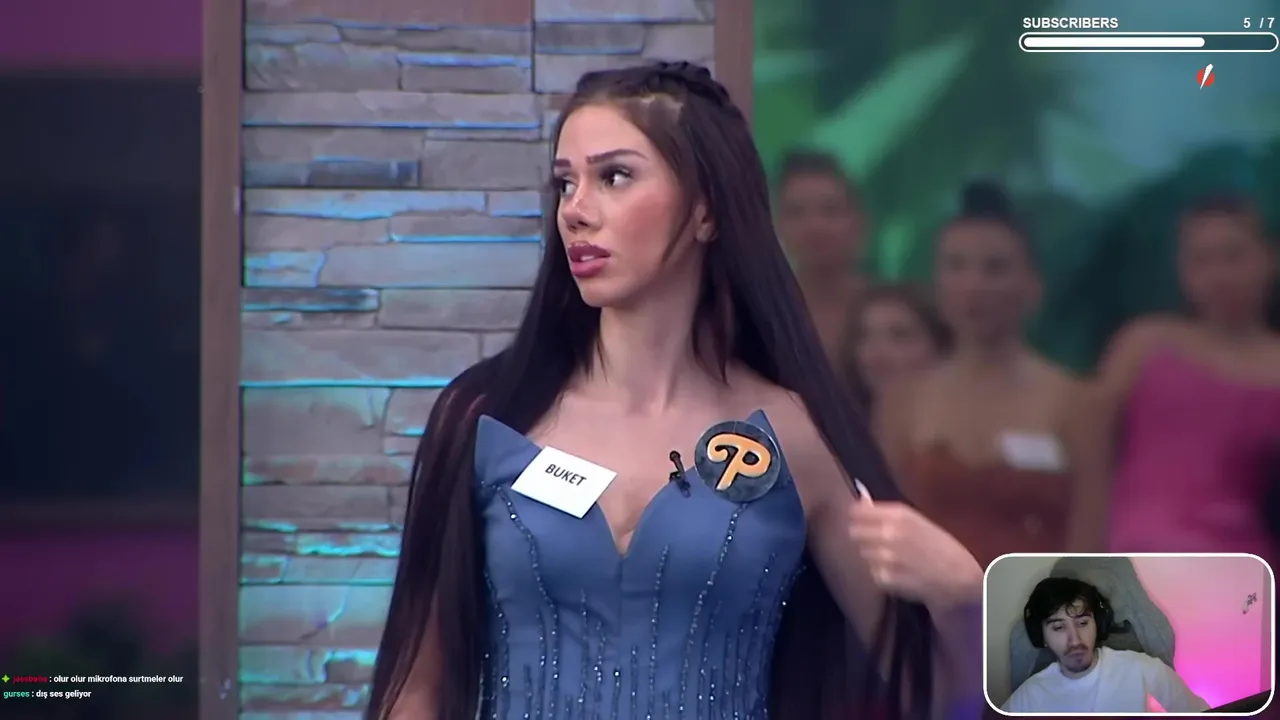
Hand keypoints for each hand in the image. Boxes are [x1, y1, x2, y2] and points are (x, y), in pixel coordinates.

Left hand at [848, 494, 982, 611]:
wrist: (959, 578)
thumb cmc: (942, 547)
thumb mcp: (918, 521)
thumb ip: (886, 512)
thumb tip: (861, 500)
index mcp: (899, 515)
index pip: (857, 511)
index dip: (857, 517)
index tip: (860, 521)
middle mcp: (889, 533)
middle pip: (854, 532)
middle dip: (863, 537)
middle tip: (879, 543)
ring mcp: (886, 557)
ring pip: (863, 553)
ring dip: (873, 556)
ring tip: (894, 559)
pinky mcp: (886, 578)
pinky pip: (873, 572)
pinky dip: (882, 574)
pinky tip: (899, 573)